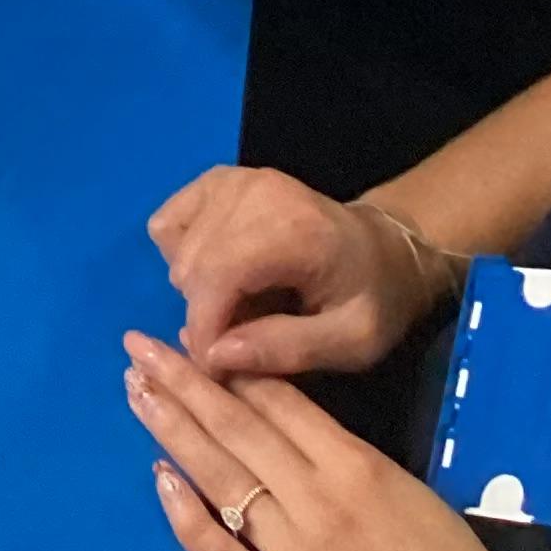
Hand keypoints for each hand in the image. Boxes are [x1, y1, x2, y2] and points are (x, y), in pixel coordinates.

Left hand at [125, 329, 485, 550]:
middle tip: (138, 346)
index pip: (281, 402)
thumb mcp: (410, 497)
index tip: (193, 335)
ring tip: (137, 389)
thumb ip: (350, 460)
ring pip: (220, 476)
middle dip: (184, 381)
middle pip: (238, 427)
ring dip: (173, 428)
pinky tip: (160, 476)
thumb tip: (291, 426)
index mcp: (357, 468)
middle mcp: (316, 500)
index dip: (233, 365)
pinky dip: (186, 514)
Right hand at [150, 168, 444, 376]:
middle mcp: (253, 191)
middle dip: (206, 316)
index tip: (218, 370)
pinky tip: (224, 273)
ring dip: (198, 290)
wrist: (383, 248)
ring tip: (243, 306)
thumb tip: (216, 355)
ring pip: (175, 249)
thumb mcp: (352, 343)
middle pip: (191, 266)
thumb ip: (287, 349)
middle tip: (244, 342)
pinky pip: (168, 225)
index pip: (217, 277)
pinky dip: (183, 257)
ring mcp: (230, 179)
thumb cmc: (373, 301)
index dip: (206, 331)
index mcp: (292, 228)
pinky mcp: (215, 179)